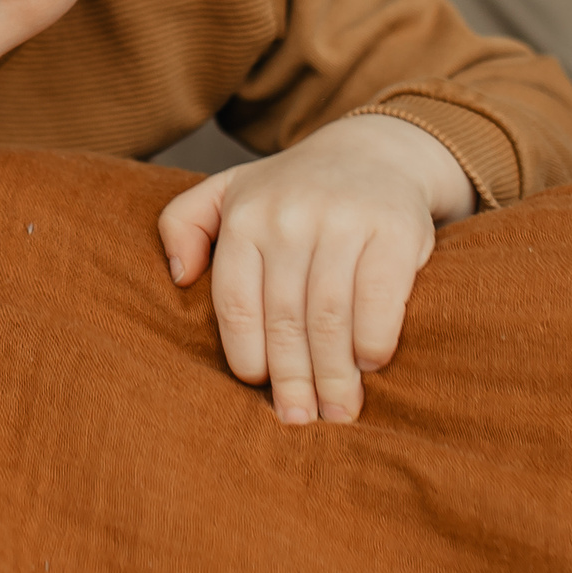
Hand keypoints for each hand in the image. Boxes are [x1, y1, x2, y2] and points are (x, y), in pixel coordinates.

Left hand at [156, 114, 474, 425]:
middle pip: (285, 317)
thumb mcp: (226, 192)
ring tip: (336, 412)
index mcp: (245, 216)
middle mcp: (289, 217)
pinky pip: (378, 300)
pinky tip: (370, 365)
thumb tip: (179, 278)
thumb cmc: (292, 190)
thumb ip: (183, 224)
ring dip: (333, 374)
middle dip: (292, 378)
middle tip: (299, 420)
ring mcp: (343, 222)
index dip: (248, 353)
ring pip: (329, 316)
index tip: (259, 386)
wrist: (374, 152)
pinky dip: (372, 340)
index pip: (238, 302)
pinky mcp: (393, 230)